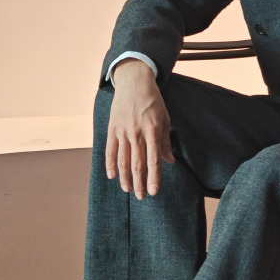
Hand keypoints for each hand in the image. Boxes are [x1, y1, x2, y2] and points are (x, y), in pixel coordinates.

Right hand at [105, 59, 174, 198]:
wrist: (134, 82)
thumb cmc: (153, 101)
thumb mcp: (165, 118)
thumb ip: (165, 141)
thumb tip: (169, 162)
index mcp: (153, 129)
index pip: (154, 159)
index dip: (154, 177)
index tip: (155, 192)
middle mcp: (137, 132)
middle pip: (137, 163)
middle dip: (140, 182)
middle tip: (142, 196)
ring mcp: (123, 130)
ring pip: (123, 160)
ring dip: (125, 177)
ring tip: (128, 190)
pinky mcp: (112, 128)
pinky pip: (110, 150)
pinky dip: (111, 164)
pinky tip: (112, 175)